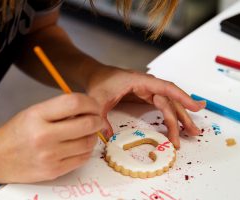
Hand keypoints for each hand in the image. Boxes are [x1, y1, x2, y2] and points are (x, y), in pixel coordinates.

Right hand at [0, 93, 103, 182]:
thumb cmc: (16, 132)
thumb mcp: (33, 112)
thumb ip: (59, 109)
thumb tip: (88, 108)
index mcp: (37, 115)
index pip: (74, 103)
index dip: (90, 102)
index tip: (93, 105)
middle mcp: (44, 136)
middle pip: (87, 123)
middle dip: (97, 119)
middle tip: (96, 118)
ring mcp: (50, 156)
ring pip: (88, 142)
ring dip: (93, 135)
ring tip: (87, 132)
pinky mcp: (54, 170)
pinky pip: (82, 158)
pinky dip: (86, 150)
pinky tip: (80, 145)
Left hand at [86, 66, 204, 148]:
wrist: (95, 74)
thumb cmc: (98, 82)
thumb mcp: (97, 100)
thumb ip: (102, 118)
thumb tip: (107, 137)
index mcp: (139, 81)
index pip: (165, 88)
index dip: (182, 97)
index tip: (195, 107)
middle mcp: (147, 84)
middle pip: (170, 99)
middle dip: (182, 116)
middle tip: (192, 132)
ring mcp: (147, 89)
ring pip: (168, 103)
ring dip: (180, 116)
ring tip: (192, 131)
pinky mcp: (145, 95)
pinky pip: (163, 104)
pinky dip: (172, 112)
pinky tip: (181, 119)